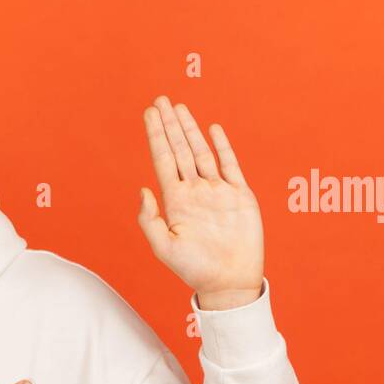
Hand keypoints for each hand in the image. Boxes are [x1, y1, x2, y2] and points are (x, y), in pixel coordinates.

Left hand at [139, 95, 264, 308]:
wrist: (229, 282)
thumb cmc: (194, 269)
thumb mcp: (164, 247)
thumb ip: (150, 220)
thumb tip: (142, 190)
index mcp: (176, 201)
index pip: (163, 160)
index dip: (156, 136)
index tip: (150, 114)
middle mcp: (195, 191)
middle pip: (179, 149)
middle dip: (170, 125)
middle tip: (160, 100)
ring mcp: (217, 191)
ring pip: (201, 152)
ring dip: (190, 130)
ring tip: (179, 108)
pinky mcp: (240, 195)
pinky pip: (230, 165)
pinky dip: (222, 146)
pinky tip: (212, 129)